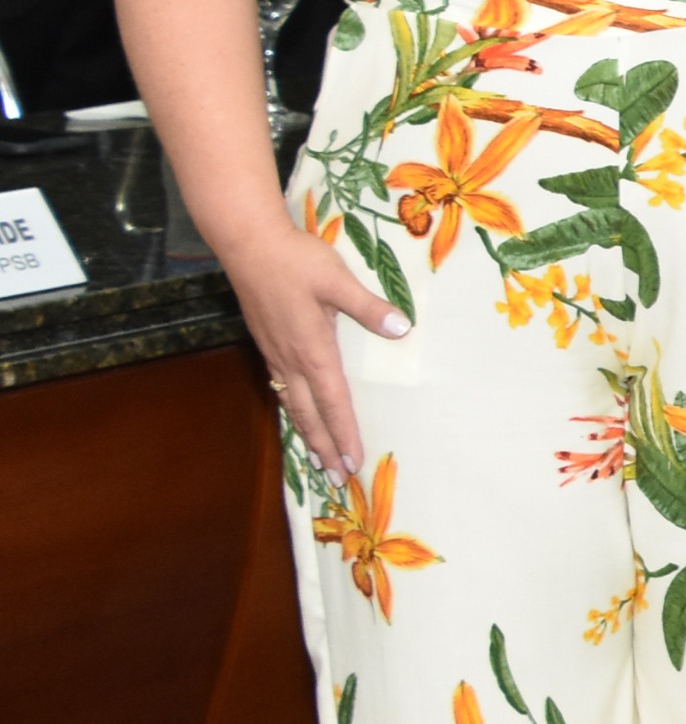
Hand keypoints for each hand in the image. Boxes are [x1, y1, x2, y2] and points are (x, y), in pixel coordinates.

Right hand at [231, 223, 406, 479]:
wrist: (247, 244)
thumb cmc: (295, 260)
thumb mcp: (337, 280)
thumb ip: (368, 307)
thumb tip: (401, 328)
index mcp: (312, 350)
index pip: (333, 403)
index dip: (344, 434)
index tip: (353, 463)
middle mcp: (290, 359)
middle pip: (309, 415)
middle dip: (324, 448)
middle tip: (337, 479)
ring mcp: (275, 352)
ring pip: (293, 404)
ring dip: (307, 433)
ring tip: (317, 459)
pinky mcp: (268, 342)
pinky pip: (282, 387)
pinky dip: (293, 409)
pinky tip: (298, 413)